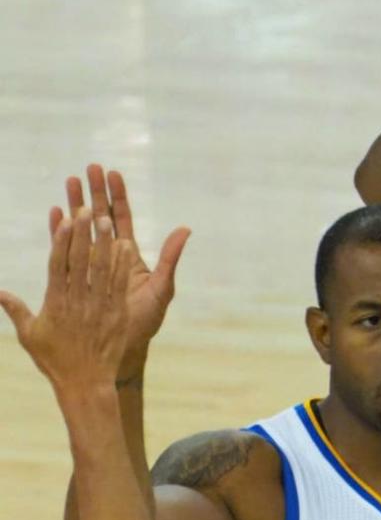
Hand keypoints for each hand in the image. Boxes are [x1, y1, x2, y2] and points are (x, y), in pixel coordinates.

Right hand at [1, 210, 133, 392]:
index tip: (64, 220)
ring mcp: (99, 307)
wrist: (86, 383)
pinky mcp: (116, 315)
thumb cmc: (55, 360)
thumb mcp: (30, 335)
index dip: (62, 241)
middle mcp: (78, 301)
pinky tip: (125, 246)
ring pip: (102, 270)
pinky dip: (122, 265)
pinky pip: (119, 285)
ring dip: (105, 243)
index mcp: (55, 303)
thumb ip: (16, 310)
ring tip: (107, 220)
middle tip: (87, 209)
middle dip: (84, 234)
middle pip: (81, 262)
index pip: (58, 265)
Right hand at [51, 164, 190, 379]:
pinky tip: (55, 212)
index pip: (121, 219)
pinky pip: (66, 251)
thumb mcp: (161, 288)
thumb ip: (171, 258)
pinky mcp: (74, 277)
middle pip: (99, 218)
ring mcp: (89, 266)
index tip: (112, 173)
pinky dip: (60, 232)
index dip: (117, 196)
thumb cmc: (142, 323)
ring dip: (75, 205)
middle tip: (88, 168)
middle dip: (94, 193)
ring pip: (81, 229)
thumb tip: (186, 228)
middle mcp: (107, 258)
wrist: (118, 351)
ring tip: (69, 180)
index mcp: (127, 258)